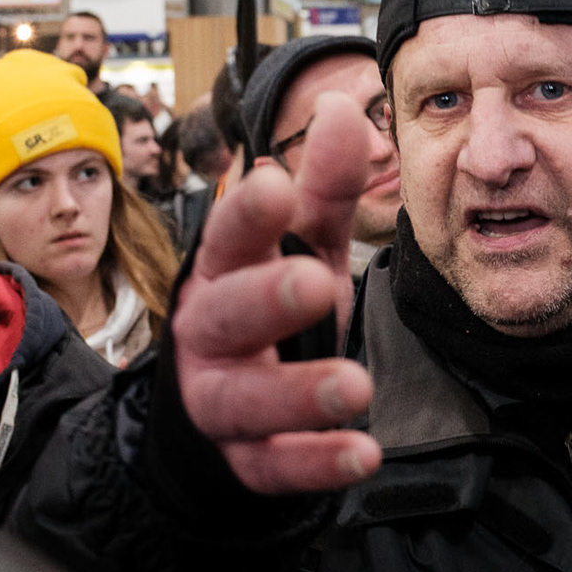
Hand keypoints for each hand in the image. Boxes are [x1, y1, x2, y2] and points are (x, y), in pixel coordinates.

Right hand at [172, 93, 383, 493]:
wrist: (224, 409)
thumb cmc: (268, 308)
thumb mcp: (303, 246)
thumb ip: (325, 187)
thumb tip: (343, 106)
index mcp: (223, 269)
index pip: (228, 237)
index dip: (247, 215)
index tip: (276, 187)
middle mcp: (210, 332)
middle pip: (226, 316)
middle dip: (267, 299)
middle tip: (317, 284)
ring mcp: (221, 399)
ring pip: (245, 399)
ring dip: (299, 393)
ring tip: (356, 387)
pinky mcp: (246, 458)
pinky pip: (273, 465)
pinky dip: (313, 462)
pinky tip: (361, 454)